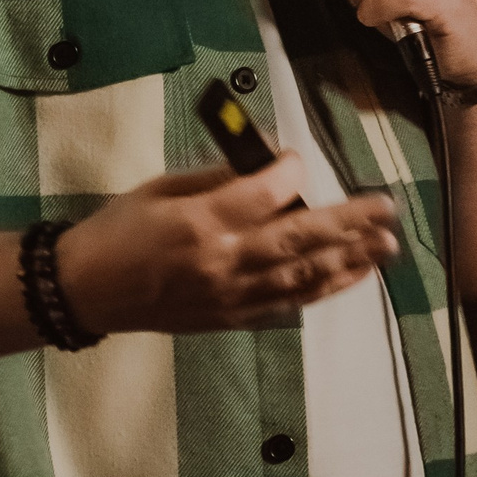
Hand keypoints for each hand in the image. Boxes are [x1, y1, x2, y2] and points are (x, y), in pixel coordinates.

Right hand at [57, 156, 398, 335]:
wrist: (88, 291)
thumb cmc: (120, 230)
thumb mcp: (161, 188)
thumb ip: (217, 178)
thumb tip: (269, 165)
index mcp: (198, 222)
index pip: (263, 194)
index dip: (290, 172)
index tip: (299, 159)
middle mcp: (221, 260)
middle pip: (298, 237)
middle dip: (348, 221)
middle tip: (386, 208)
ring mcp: (231, 294)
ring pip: (304, 275)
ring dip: (351, 258)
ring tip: (387, 243)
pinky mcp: (234, 317)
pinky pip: (290, 302)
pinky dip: (326, 288)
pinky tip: (355, 273)